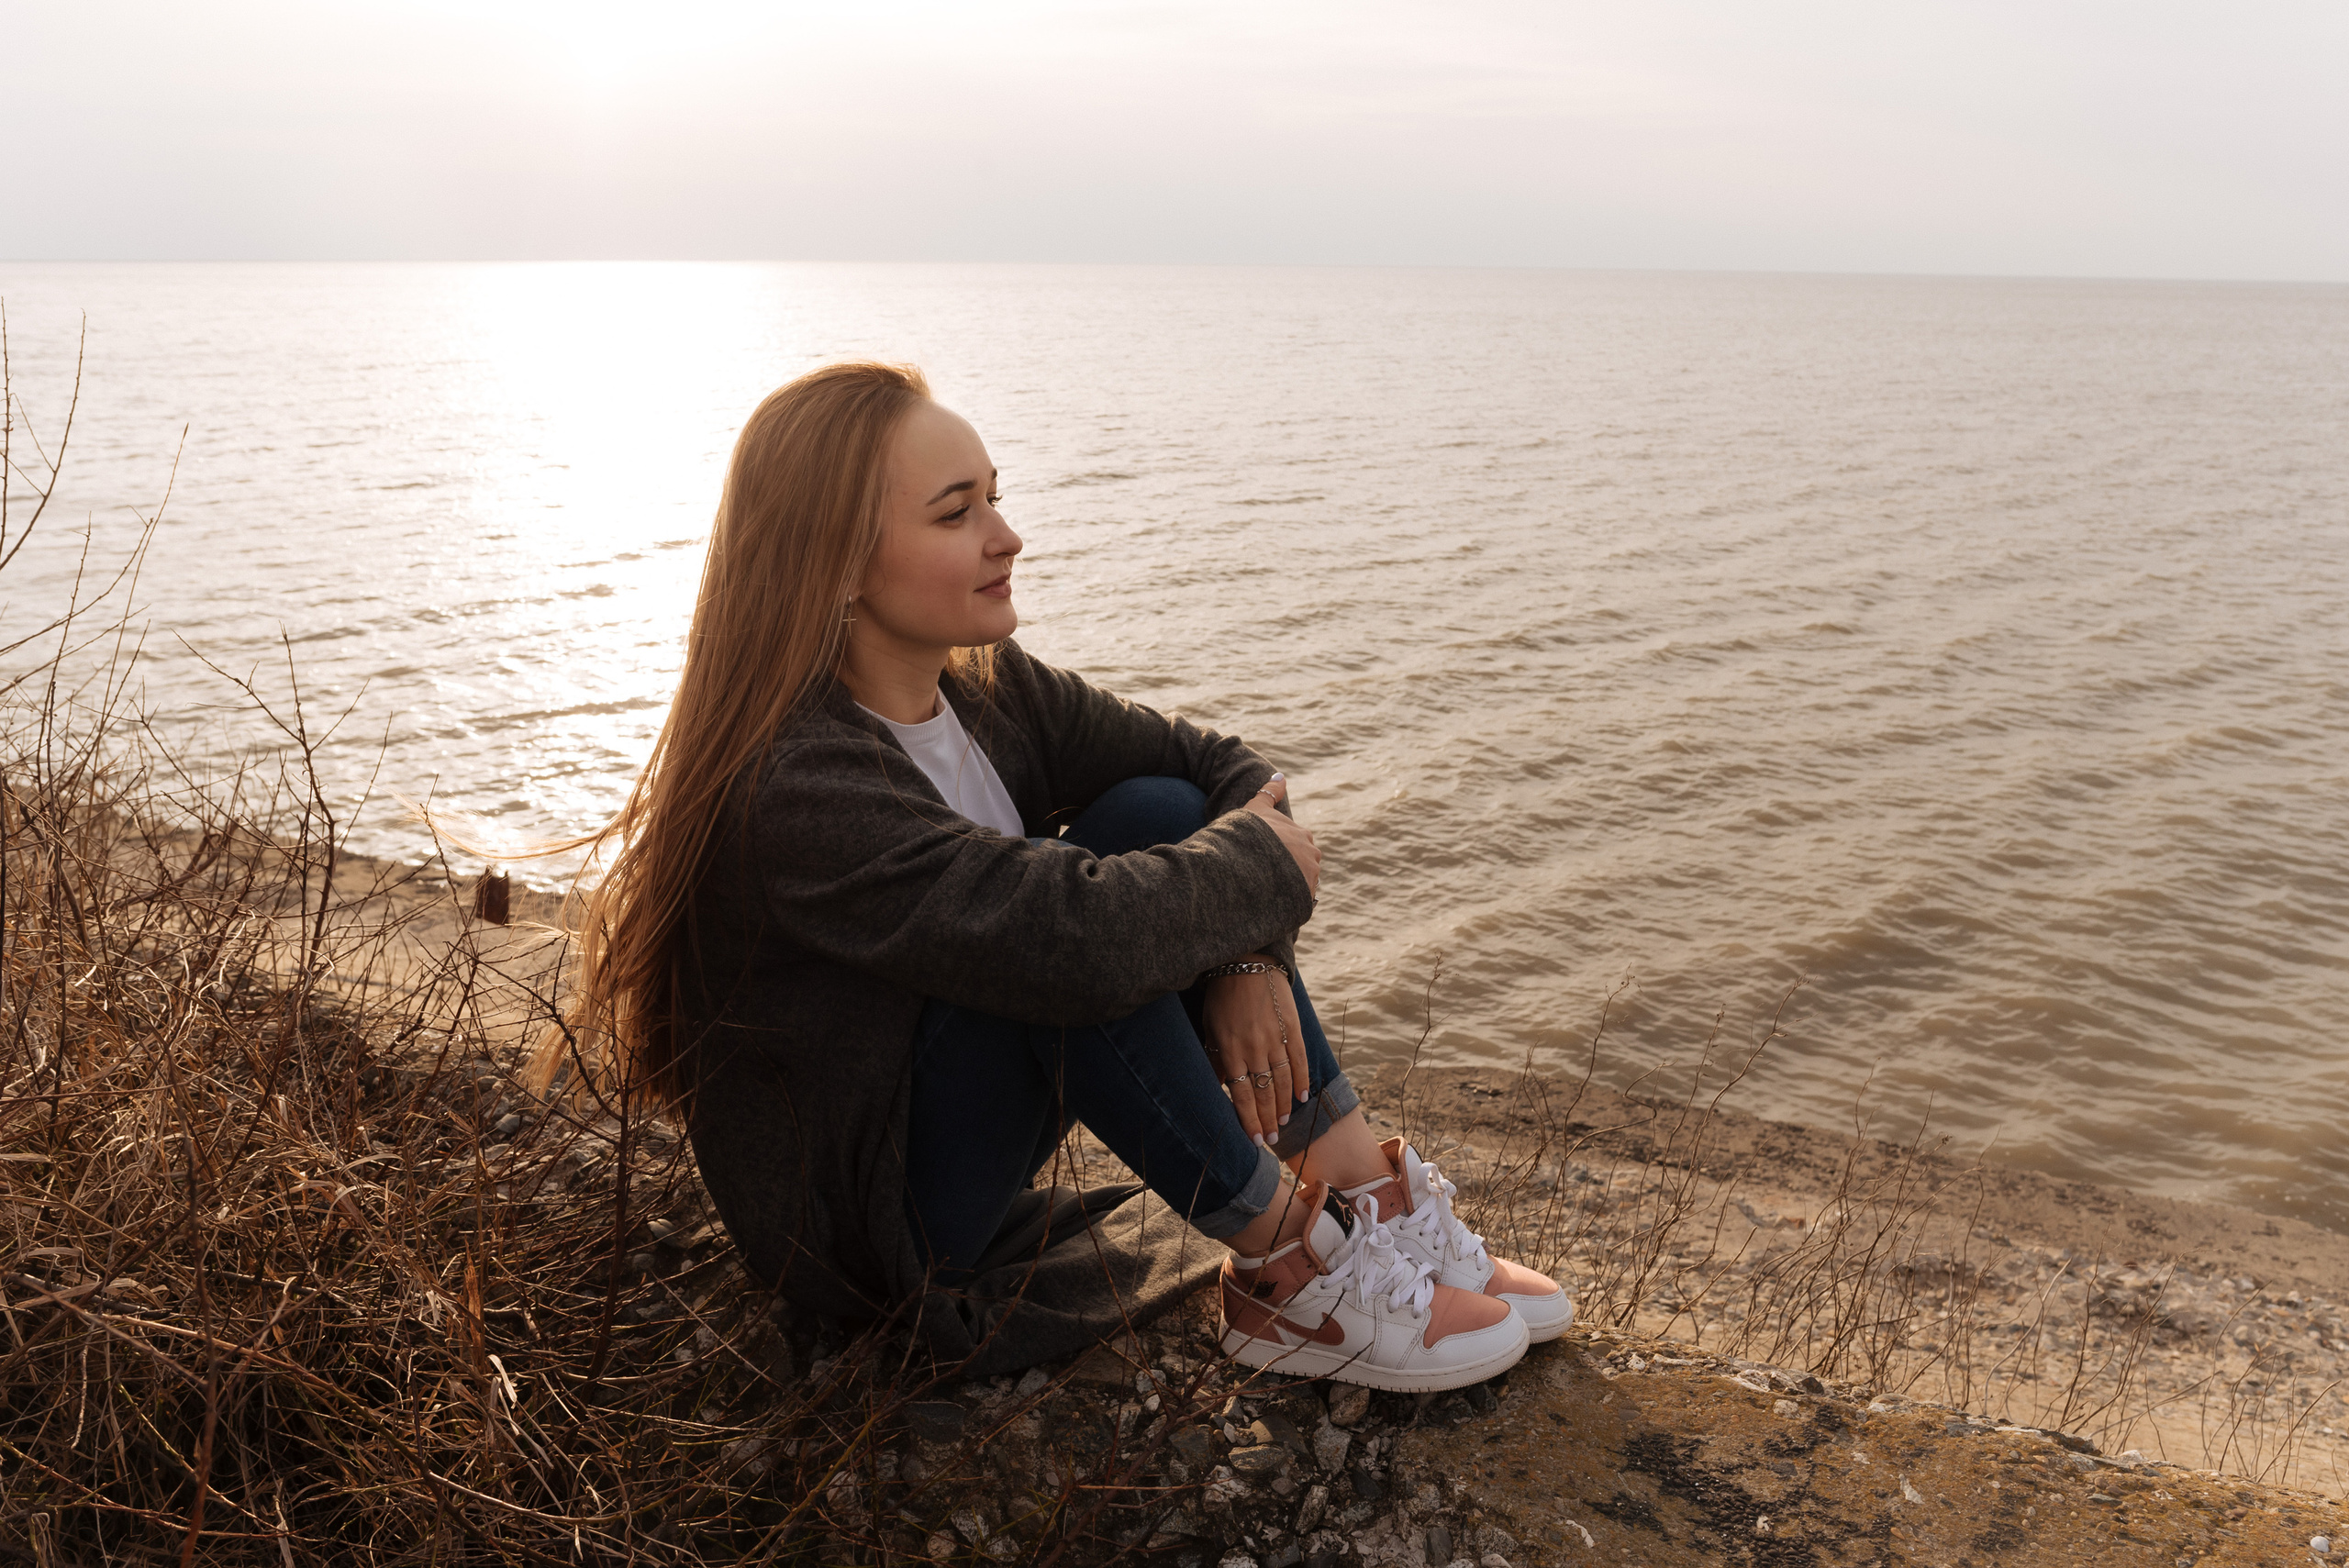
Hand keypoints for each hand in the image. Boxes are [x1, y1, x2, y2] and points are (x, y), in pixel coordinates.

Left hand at [1204, 956, 1310, 1143]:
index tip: (1255, 1140)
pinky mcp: (1292, 1028)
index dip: (1249, 1120)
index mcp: (1231, 1050)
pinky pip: (1299, 1060)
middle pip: (1264, 1093)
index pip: (1241, 1095)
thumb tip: (1219, 1087)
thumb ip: (1216, 1058)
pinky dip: (1301, 1080)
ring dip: (1284, 1105)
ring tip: (1284, 1122)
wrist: (1247, 963)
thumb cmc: (1222, 996)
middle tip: (1272, 1139)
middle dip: (1268, 1119)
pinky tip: (1302, 1097)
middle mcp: (1254, 1048)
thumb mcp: (1210, 1027)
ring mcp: (1275, 1038)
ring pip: (1282, 1081)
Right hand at [1242, 774, 1319, 898]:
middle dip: (1287, 870)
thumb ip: (1269, 792)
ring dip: (1288, 887)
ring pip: (1301, 883)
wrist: (1247, 859)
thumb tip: (1281, 776)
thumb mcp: (1256, 808)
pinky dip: (1288, 903)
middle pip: (1301, 864)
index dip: (1277, 850)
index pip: (1294, 845)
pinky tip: (1270, 903)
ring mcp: (1311, 878)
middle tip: (1262, 874)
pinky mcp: (1305, 899)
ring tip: (1266, 890)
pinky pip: (1298, 902)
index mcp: (1303, 835)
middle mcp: (1312, 855)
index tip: (1261, 855)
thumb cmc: (1248, 832)